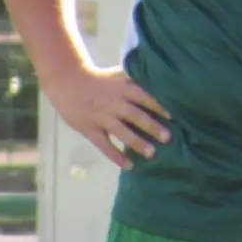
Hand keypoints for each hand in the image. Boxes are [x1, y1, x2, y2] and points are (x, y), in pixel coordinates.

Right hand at [49, 65, 170, 170]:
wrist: (67, 80)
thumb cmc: (99, 80)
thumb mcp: (118, 76)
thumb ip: (137, 83)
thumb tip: (163, 89)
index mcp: (122, 87)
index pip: (144, 96)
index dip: (158, 106)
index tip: (174, 116)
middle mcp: (113, 102)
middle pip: (135, 115)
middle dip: (152, 126)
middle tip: (168, 138)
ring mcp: (100, 116)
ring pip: (120, 131)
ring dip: (136, 142)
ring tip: (152, 153)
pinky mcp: (89, 129)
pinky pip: (104, 144)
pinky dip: (116, 155)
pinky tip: (129, 165)